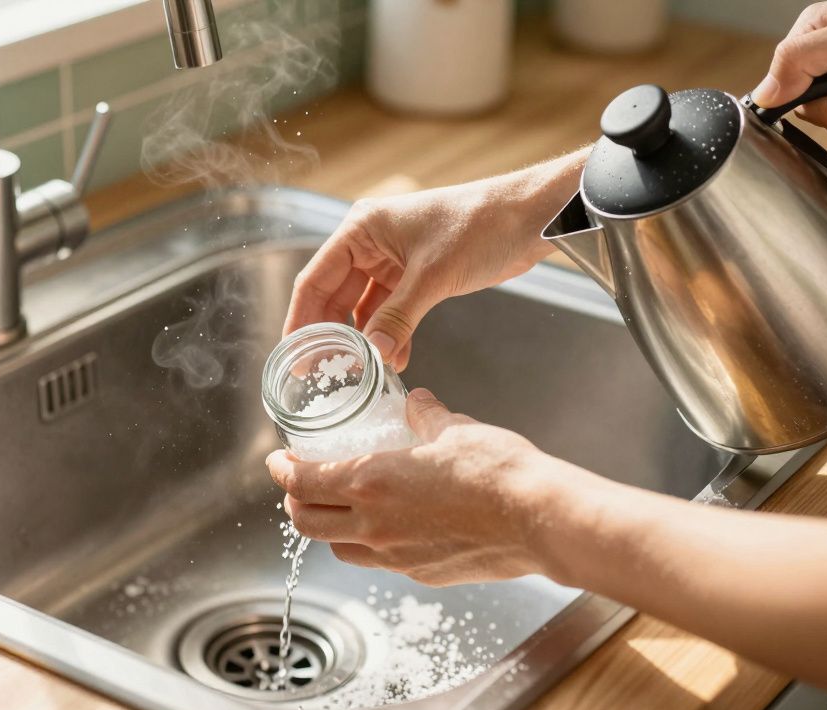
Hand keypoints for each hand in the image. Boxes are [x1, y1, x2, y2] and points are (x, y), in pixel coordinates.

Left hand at [265, 388, 594, 586]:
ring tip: (339, 506)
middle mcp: (373, 524)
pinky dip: (369, 543)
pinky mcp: (420, 573)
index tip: (280, 460)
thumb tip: (417, 403)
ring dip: (329, 527)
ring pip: (339, 547)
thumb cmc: (498, 472)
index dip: (282, 471)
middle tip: (299, 484)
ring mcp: (395, 556)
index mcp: (371, 482)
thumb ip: (426, 416)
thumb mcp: (455, 429)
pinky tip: (388, 525)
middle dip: (294, 502)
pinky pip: (378, 561)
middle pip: (306, 523)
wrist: (539, 519)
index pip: (302, 482)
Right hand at [282, 153, 584, 369]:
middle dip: (331, 335)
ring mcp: (392, 259)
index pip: (316, 279)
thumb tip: (371, 354)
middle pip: (334, 295)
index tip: (295, 356)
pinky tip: (394, 359)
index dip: (302, 319)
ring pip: (362, 306)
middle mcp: (370, 242)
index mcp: (362, 228)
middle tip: (324, 374)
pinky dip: (390, 334)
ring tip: (361, 373)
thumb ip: (398, 317)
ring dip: (364, 339)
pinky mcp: (415, 274)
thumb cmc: (482, 225)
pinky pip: (390, 310)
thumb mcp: (434, 275)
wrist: (531, 217)